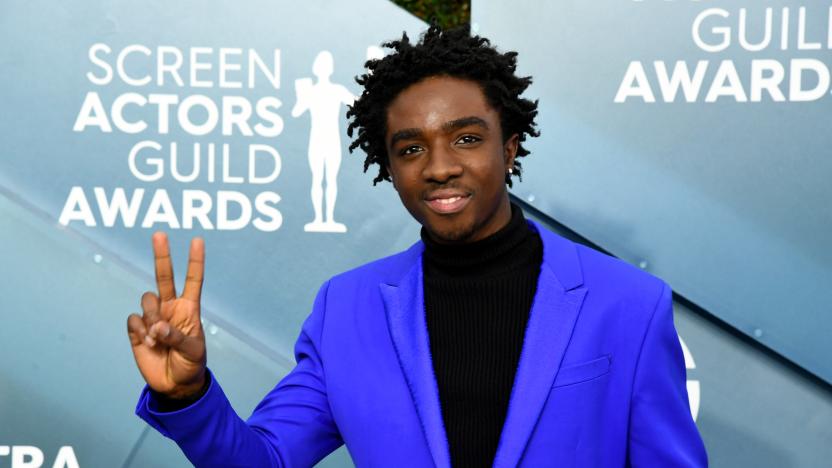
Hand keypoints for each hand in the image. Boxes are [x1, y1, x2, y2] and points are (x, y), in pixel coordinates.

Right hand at [127, 232, 206, 398]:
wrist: (175, 385)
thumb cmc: (191, 363)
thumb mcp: (192, 350)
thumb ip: (176, 336)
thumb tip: (156, 325)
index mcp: (189, 308)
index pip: (192, 280)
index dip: (195, 261)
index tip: (197, 240)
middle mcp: (170, 307)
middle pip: (164, 276)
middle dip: (162, 255)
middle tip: (160, 234)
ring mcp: (153, 317)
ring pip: (147, 300)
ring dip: (152, 316)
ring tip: (158, 337)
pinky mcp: (137, 330)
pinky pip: (134, 319)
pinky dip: (140, 331)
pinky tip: (149, 344)